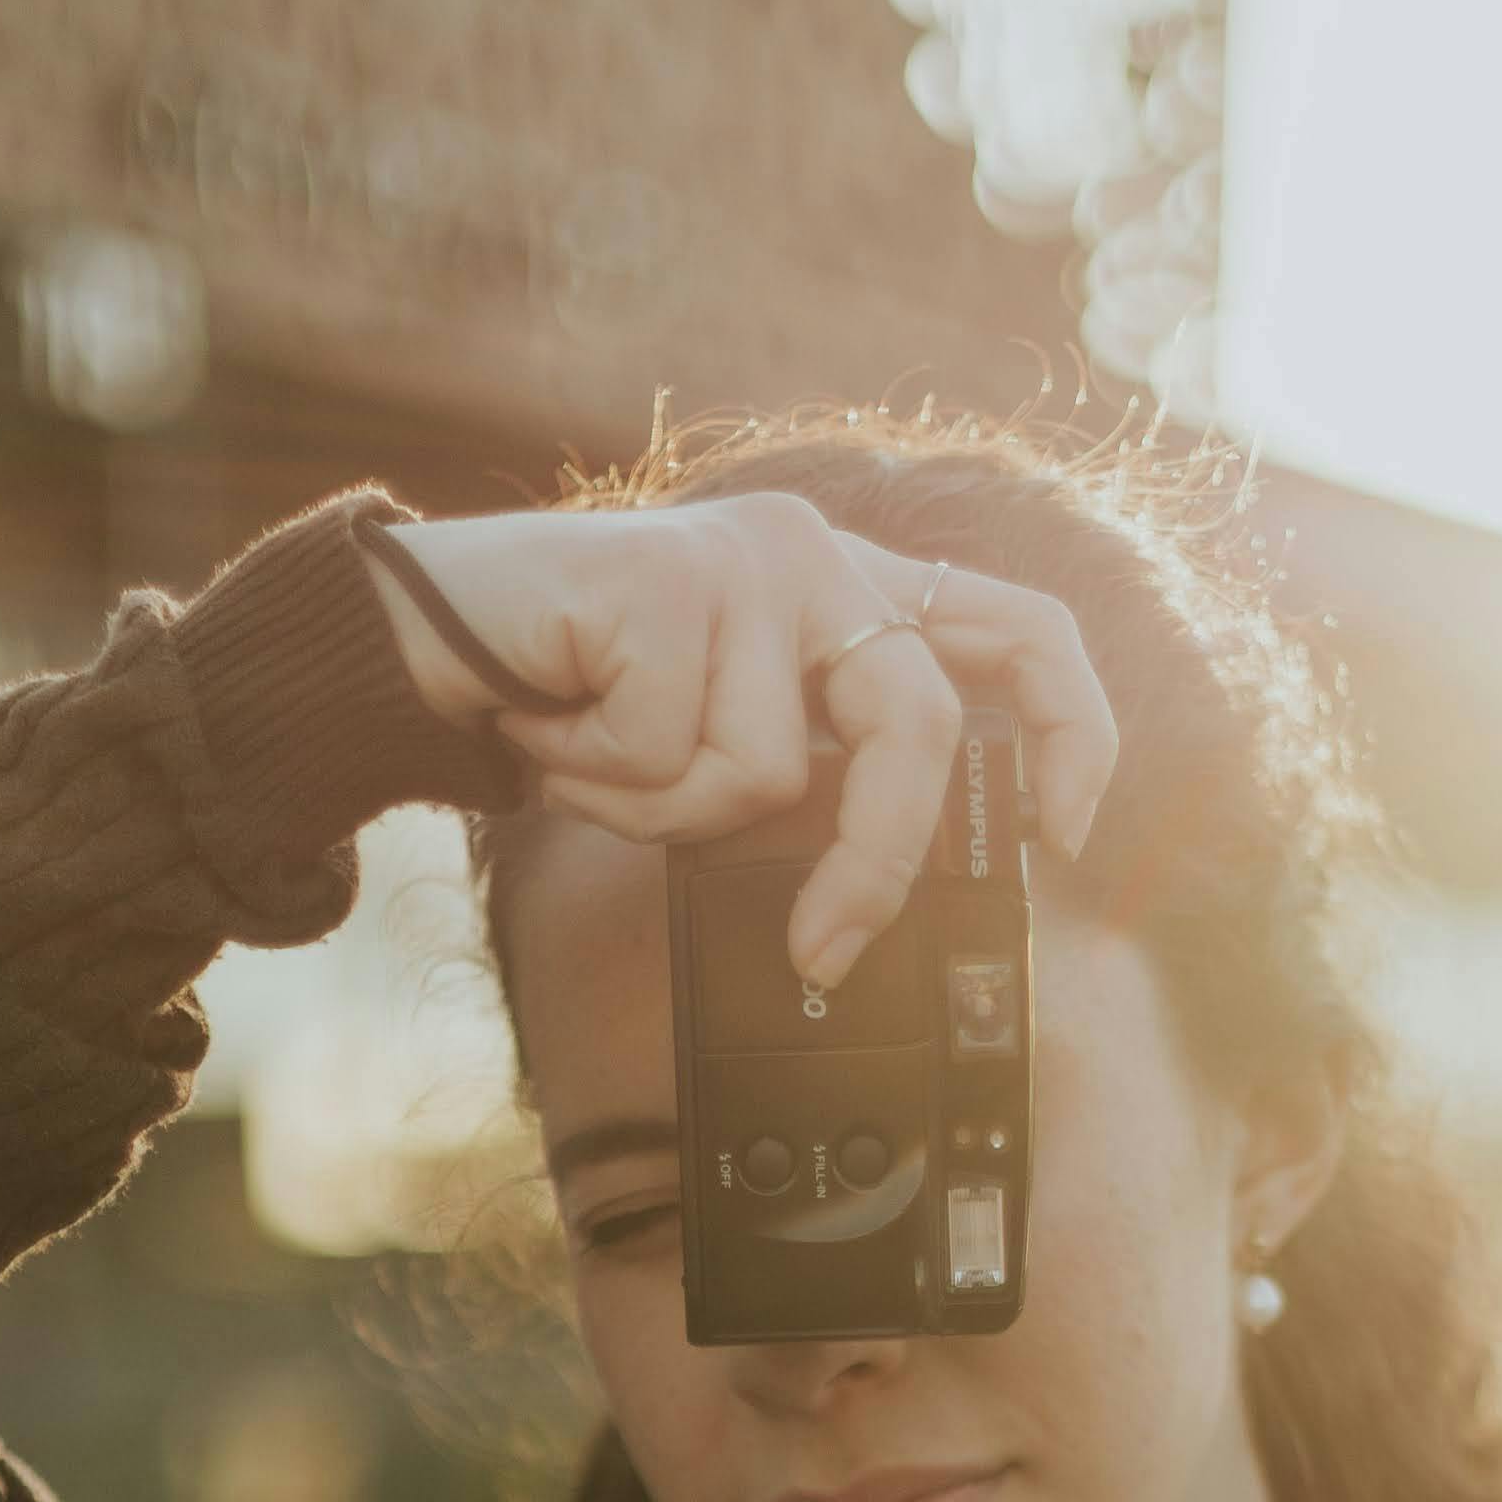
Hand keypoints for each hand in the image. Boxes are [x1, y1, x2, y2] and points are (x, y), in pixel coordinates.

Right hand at [359, 491, 1118, 990]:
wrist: (430, 637)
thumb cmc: (577, 698)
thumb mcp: (719, 746)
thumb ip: (813, 781)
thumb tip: (872, 903)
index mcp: (851, 591)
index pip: (1023, 630)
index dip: (1070, 731)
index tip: (1063, 833)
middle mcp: (818, 556)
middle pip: (916, 724)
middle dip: (874, 862)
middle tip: (822, 946)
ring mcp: (753, 557)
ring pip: (771, 768)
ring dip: (672, 808)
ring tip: (602, 753)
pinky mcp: (678, 578)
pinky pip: (679, 752)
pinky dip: (611, 779)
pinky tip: (566, 722)